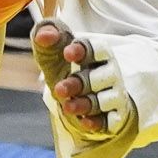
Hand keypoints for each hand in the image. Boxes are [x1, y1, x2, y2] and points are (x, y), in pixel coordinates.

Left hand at [33, 21, 131, 141]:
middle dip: (78, 84)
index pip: (97, 49)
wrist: (78, 95)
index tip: (67, 53)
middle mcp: (109, 74)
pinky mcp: (112, 116)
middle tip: (58, 89)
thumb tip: (44, 36)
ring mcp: (112, 96)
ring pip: (102, 101)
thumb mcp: (53, 52)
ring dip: (85, 104)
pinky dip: (98, 122)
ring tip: (66, 107)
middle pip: (98, 78)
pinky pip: (109, 121)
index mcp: (98, 55)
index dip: (83, 50)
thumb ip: (47, 38)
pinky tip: (85, 122)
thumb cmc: (65, 68)